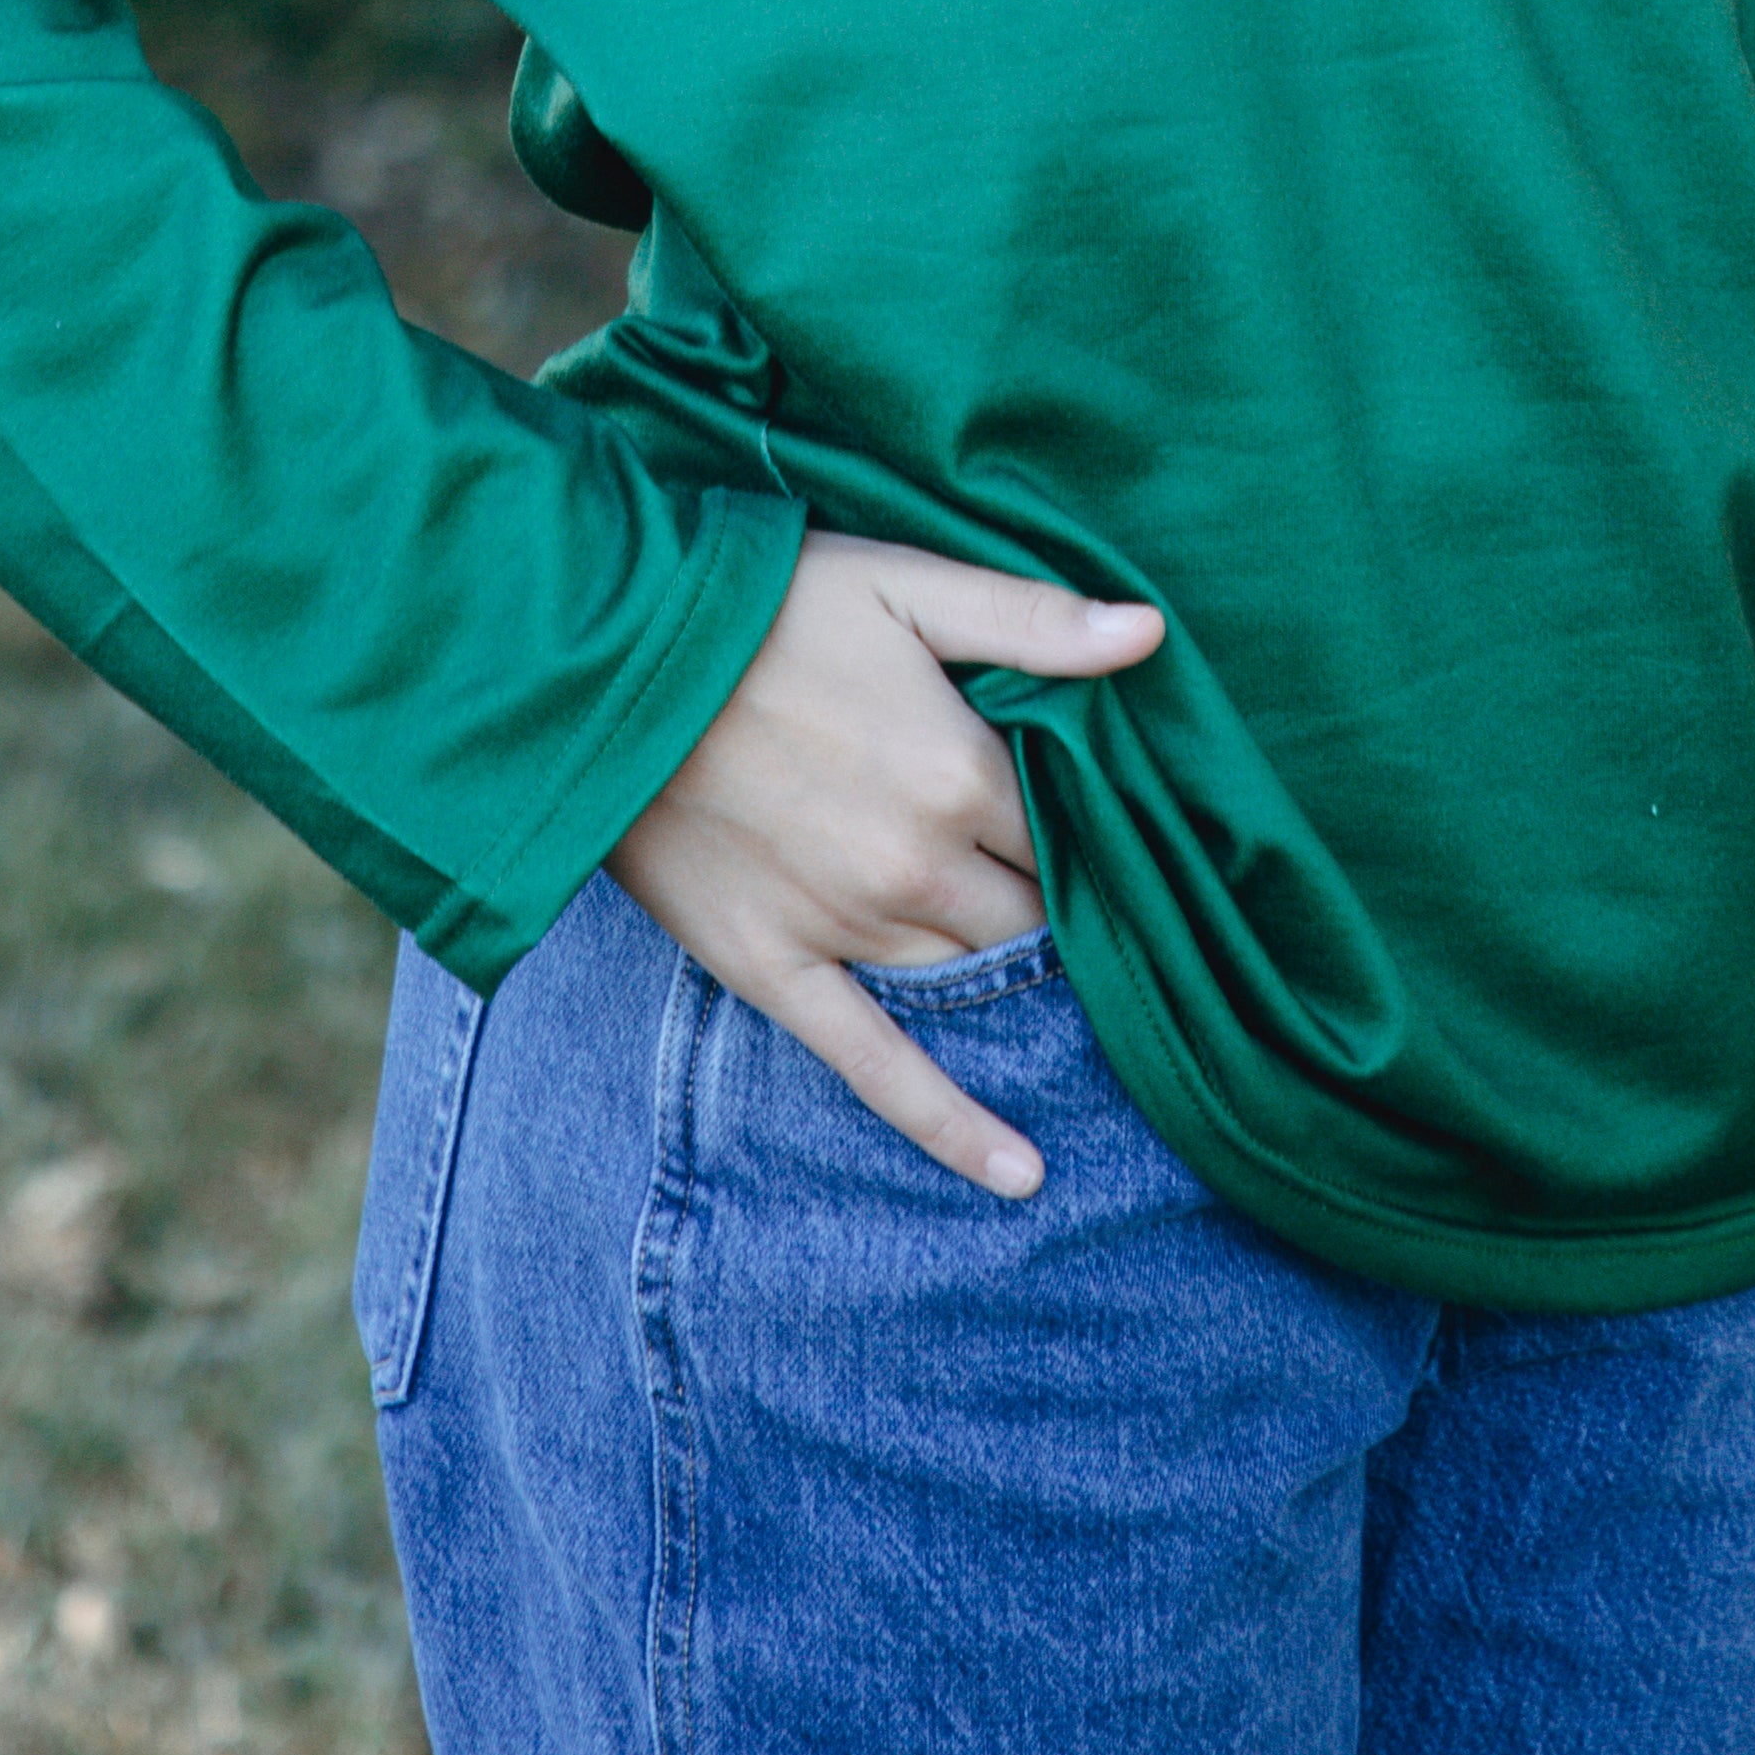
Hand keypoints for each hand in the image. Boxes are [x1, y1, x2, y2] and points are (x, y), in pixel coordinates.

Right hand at [604, 534, 1163, 1199]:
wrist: (604, 661)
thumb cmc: (762, 604)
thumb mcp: (904, 580)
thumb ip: (1032, 619)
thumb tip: (1149, 635)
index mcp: (962, 771)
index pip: (1071, 832)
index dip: (1083, 826)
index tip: (1094, 825)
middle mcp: (918, 866)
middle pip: (1029, 917)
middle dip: (1048, 905)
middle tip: (1054, 891)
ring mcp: (846, 928)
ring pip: (971, 982)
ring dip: (1008, 983)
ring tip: (1043, 991)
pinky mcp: (772, 968)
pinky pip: (877, 1068)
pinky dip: (952, 1127)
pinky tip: (1020, 1174)